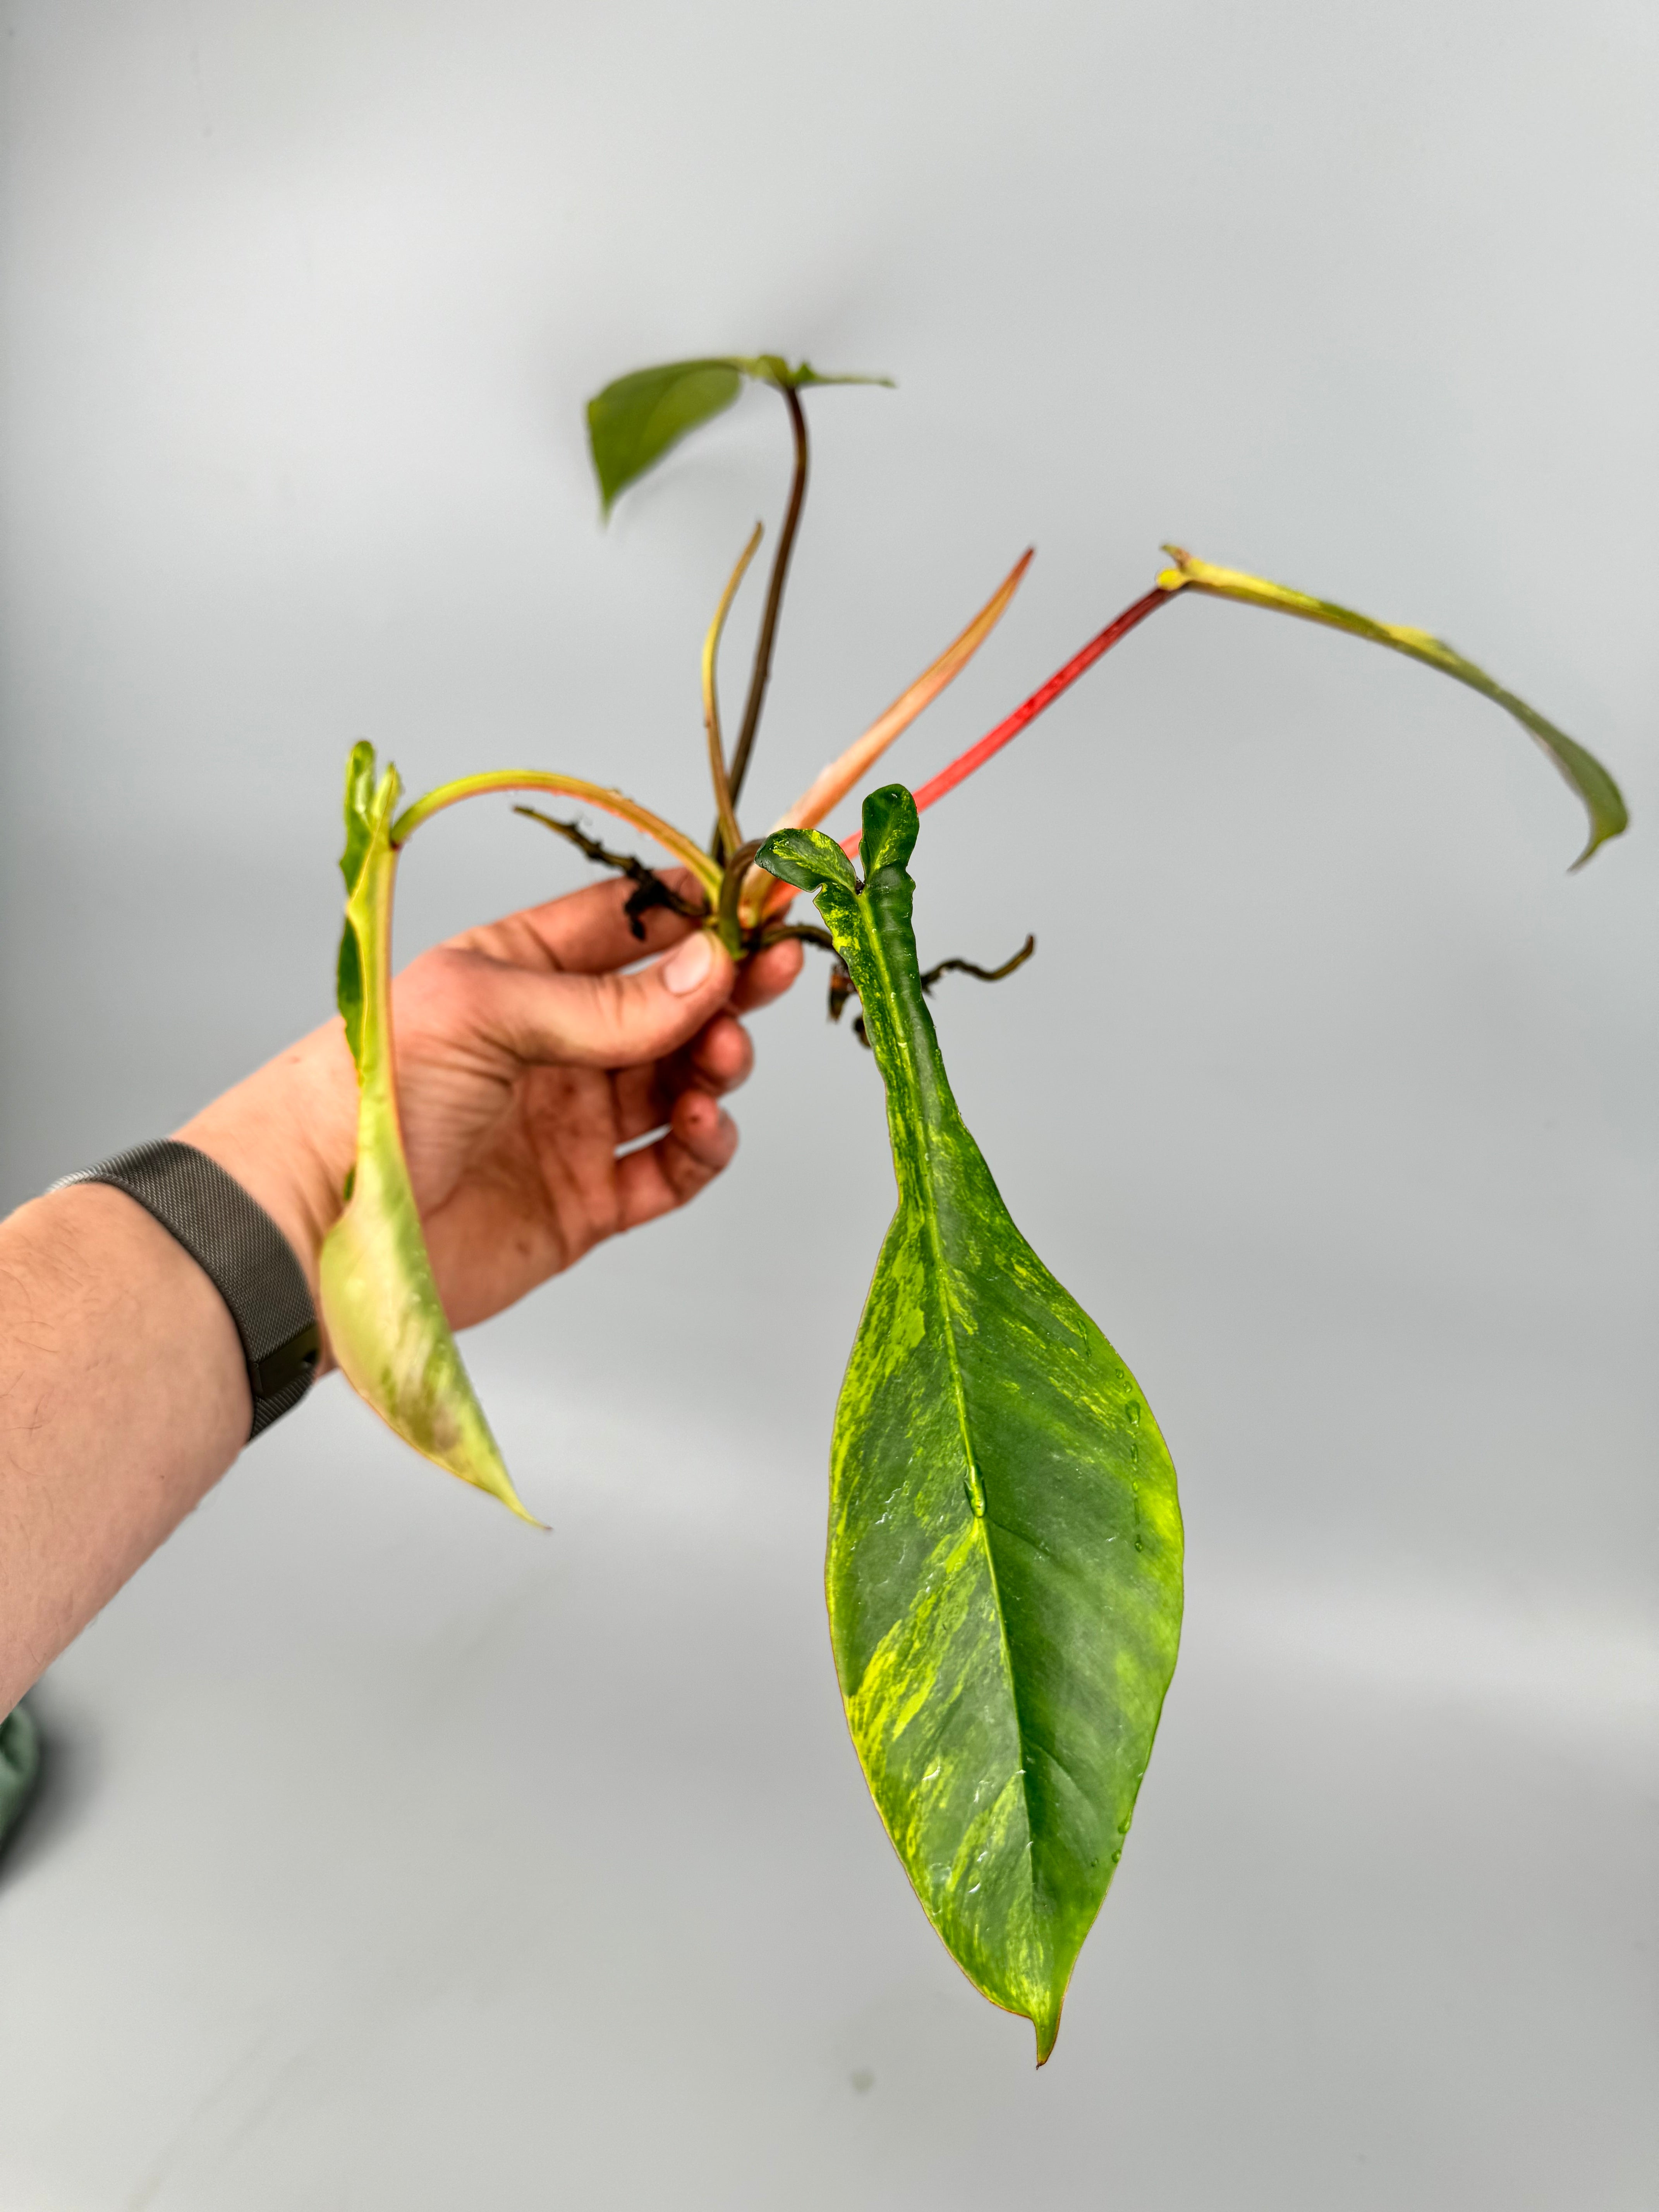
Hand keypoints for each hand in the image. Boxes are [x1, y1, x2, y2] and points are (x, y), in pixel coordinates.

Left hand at [178, 870, 802, 1360]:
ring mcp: (574, 1124)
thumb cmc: (371, 1094)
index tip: (758, 901)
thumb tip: (708, 971)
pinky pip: (671, 1168)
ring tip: (719, 1060)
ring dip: (716, 1062)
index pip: (627, 924)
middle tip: (773, 970)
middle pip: (670, 1003)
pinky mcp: (586, 1202)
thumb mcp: (484, 1013)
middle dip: (728, 984)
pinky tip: (701, 1126)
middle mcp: (555, 1044)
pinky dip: (703, 1146)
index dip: (697, 912)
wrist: (318, 1226)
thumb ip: (603, 1002)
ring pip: (681, 1081)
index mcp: (520, 974)